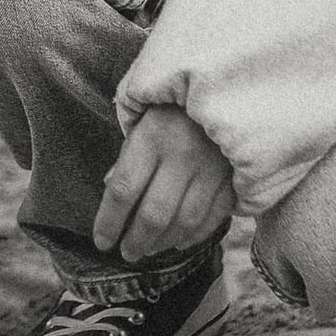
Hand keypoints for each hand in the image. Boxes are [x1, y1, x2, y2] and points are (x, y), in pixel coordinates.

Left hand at [93, 106, 232, 262]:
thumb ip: (128, 154)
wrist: (229, 82)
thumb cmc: (176, 102)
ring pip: (184, 221)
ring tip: (149, 250)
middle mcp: (181, 155)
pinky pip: (213, 218)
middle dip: (136, 241)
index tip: (102, 242)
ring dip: (164, 243)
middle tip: (126, 254)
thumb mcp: (145, 117)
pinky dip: (195, 236)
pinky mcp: (234, 178)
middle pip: (153, 214)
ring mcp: (211, 169)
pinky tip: (179, 242)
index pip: (123, 189)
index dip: (108, 221)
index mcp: (152, 136)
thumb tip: (110, 187)